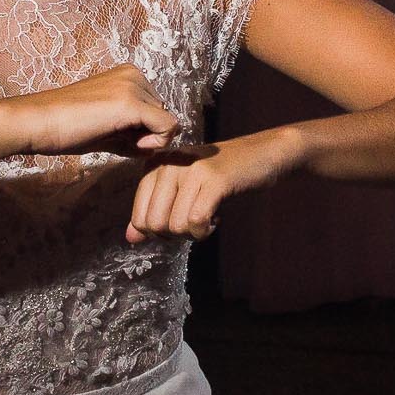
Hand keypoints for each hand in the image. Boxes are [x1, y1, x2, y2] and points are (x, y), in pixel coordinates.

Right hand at [8, 64, 179, 157]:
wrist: (37, 122)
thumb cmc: (67, 127)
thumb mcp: (109, 129)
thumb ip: (135, 134)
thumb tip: (158, 146)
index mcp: (129, 75)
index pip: (156, 110)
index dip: (142, 131)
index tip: (116, 135)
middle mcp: (134, 75)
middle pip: (163, 116)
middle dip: (146, 135)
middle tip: (113, 139)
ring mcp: (133, 87)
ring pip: (167, 123)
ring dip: (147, 140)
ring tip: (112, 138)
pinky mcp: (131, 103)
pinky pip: (167, 128)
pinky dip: (154, 144)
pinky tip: (126, 145)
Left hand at [125, 127, 300, 243]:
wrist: (263, 154)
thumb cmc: (221, 176)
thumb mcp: (182, 191)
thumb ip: (153, 213)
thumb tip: (130, 240)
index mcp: (155, 164)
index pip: (139, 216)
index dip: (159, 231)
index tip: (180, 221)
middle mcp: (168, 163)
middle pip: (154, 224)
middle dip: (175, 234)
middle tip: (195, 222)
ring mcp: (190, 170)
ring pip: (175, 225)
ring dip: (193, 233)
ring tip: (208, 217)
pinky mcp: (213, 179)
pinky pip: (196, 221)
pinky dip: (204, 230)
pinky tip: (216, 219)